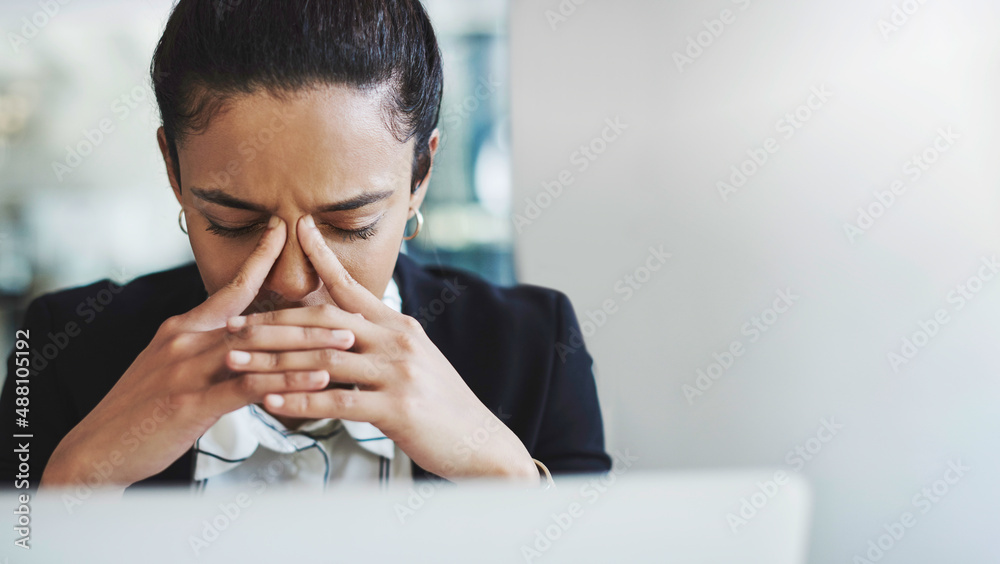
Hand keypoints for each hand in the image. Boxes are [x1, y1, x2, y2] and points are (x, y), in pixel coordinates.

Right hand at [40, 217, 356, 490]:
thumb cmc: (138, 414)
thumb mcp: (168, 370)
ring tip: (346, 341)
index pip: (229, 289)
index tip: (283, 233)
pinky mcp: (190, 404)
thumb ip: (205, 352)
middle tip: (348, 312)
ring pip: (258, 349)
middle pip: (257, 320)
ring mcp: (187, 371)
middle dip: (307, 317)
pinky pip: (249, 387)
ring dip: (307, 346)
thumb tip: (241, 341)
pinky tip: (317, 381)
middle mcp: (185, 342)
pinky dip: (287, 382)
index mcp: (181, 330)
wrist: (95, 451)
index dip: (258, 260)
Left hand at [223, 215, 538, 483]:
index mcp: (399, 327)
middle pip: (325, 323)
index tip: (297, 229)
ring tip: (236, 364)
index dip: (323, 257)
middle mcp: (398, 341)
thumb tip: (343, 330)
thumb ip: (380, 342)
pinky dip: (300, 401)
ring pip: (324, 361)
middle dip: (272, 324)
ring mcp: (399, 373)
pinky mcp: (397, 408)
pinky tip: (271, 403)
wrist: (479, 442)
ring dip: (274, 364)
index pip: (353, 286)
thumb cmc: (442, 405)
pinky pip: (338, 402)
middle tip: (232, 327)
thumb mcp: (415, 360)